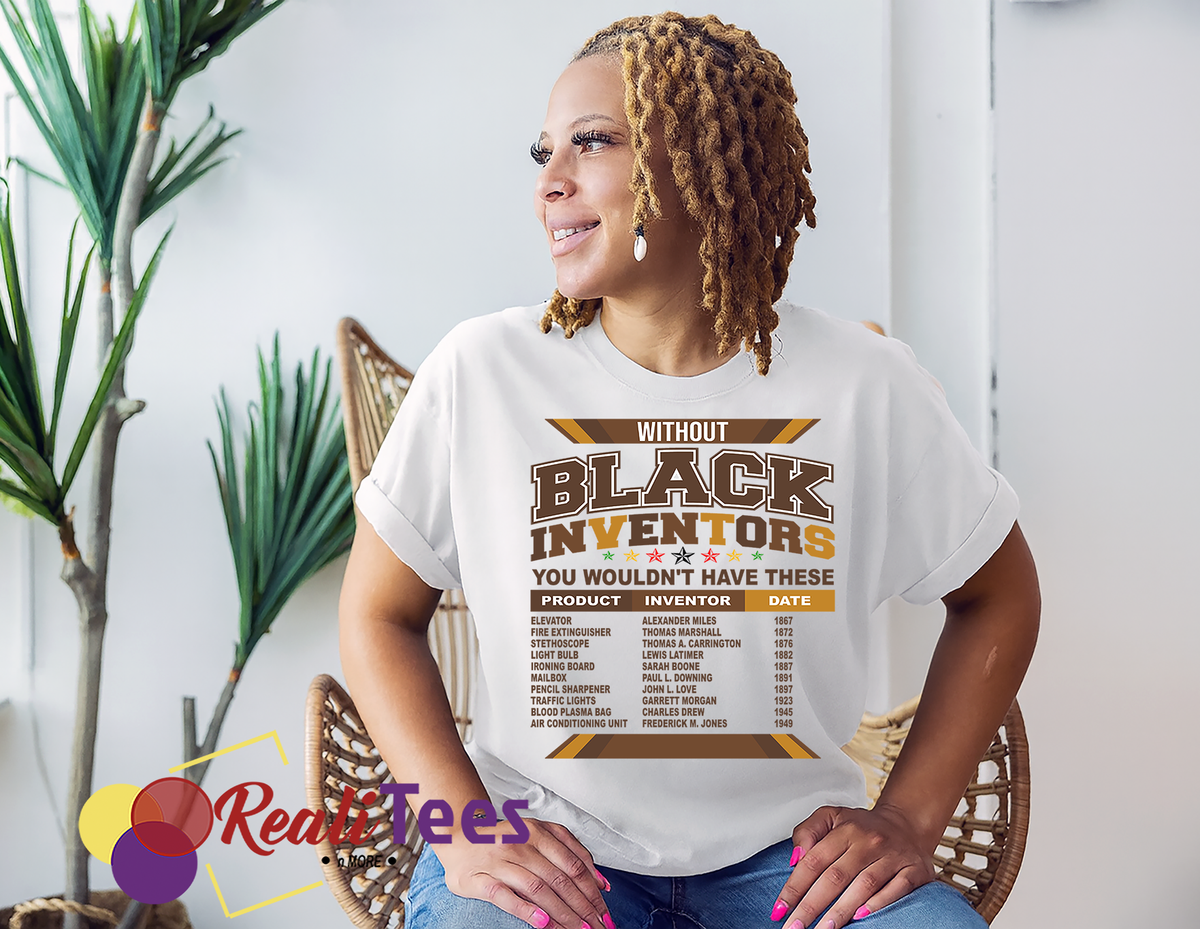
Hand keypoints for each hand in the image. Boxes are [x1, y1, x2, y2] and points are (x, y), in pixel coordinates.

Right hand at [436, 816, 614, 928]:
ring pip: (537, 888)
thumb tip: (602, 882)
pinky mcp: (479, 878)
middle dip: (582, 907)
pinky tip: (543, 923)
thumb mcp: (539, 834)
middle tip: (596, 927)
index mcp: (537, 832)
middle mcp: (520, 844)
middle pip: (559, 879)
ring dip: (561, 913)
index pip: (573, 865)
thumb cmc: (504, 840)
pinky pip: (505, 896)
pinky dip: (526, 910)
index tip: (604, 912)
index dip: (592, 891)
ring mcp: (499, 861)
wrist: (458, 836)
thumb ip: (571, 851)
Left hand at [771, 804, 935, 927]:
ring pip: (864, 886)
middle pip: (835, 877)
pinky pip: (896, 890)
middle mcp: (868, 842)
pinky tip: (860, 917)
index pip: (814, 861)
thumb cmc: (862, 826)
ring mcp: (892, 856)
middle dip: (812, 906)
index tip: (780, 909)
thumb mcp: (831, 816)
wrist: (906, 823)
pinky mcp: (914, 870)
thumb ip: (807, 832)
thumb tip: (795, 859)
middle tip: (794, 927)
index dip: (795, 886)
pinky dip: (878, 904)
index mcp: (845, 829)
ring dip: (841, 911)